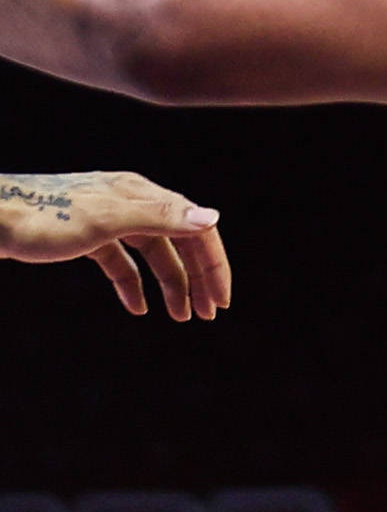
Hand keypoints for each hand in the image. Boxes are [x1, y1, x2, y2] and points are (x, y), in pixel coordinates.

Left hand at [0, 168, 230, 315]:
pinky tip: (136, 307)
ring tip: (178, 316)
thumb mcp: (106, 220)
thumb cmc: (42, 217)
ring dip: (170, 284)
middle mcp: (131, 203)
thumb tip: (211, 218)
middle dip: (197, 278)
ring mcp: (109, 219)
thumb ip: (160, 217)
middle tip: (206, 314)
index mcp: (142, 195)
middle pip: (178, 241)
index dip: (212, 265)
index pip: (194, 229)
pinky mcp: (86, 236)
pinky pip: (121, 262)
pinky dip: (132, 284)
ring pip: (153, 253)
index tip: (219, 301)